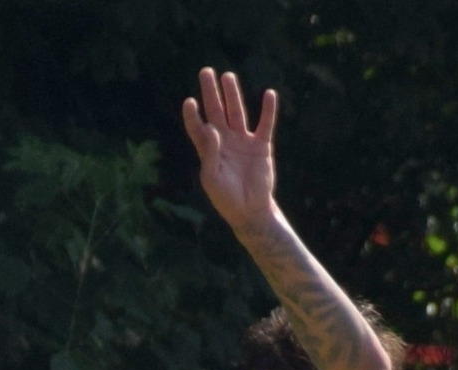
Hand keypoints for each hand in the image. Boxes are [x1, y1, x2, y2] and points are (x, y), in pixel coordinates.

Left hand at [183, 68, 278, 234]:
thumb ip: (209, 153)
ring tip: (228, 76)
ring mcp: (243, 141)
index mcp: (209, 151)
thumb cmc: (226, 198)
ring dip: (232, 94)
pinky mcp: (262, 145)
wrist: (250, 211)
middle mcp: (225, 141)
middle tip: (205, 71)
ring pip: (237, 112)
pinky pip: (265, 124)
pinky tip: (268, 94)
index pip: (198, 128)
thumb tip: (211, 127)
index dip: (193, 116)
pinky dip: (268, 110)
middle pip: (216, 111)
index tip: (189, 101)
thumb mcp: (212, 178)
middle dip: (211, 92)